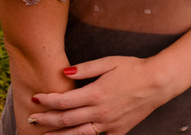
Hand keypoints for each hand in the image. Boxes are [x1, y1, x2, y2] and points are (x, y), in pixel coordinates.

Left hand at [29, 56, 172, 134]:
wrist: (158, 82)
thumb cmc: (134, 68)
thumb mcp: (109, 61)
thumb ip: (85, 68)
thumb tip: (64, 72)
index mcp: (96, 93)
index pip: (64, 100)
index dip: (47, 100)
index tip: (35, 98)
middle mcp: (100, 112)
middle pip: (66, 120)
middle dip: (46, 120)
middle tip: (32, 118)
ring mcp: (109, 124)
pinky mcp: (118, 131)